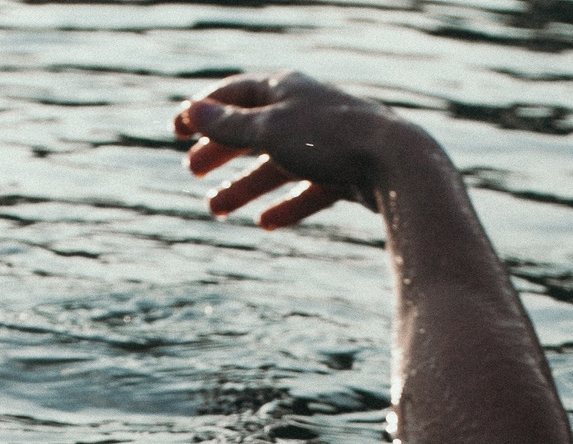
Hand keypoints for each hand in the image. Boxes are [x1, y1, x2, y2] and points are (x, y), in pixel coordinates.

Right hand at [171, 71, 424, 228]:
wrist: (397, 165)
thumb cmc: (330, 139)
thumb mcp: (270, 130)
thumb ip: (230, 125)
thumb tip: (193, 111)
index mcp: (286, 89)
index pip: (235, 94)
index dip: (203, 111)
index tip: (175, 131)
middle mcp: (307, 112)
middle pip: (254, 130)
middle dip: (221, 150)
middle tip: (190, 172)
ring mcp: (329, 144)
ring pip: (278, 165)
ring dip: (245, 186)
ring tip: (215, 210)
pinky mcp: (348, 174)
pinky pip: (310, 191)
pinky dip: (287, 205)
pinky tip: (266, 224)